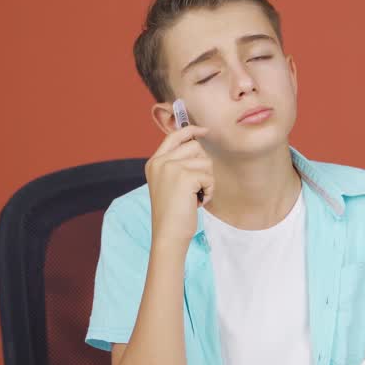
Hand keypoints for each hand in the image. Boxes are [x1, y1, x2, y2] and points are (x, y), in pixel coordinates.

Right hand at [145, 125, 213, 246]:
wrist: (168, 234)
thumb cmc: (172, 213)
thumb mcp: (168, 184)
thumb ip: (177, 164)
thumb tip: (198, 145)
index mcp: (154, 162)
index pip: (174, 136)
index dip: (191, 130)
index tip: (205, 130)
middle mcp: (161, 162)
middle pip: (195, 146)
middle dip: (203, 166)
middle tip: (195, 186)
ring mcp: (171, 167)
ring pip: (205, 162)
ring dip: (207, 180)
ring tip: (195, 196)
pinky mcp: (185, 176)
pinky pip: (209, 177)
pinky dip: (209, 190)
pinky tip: (197, 201)